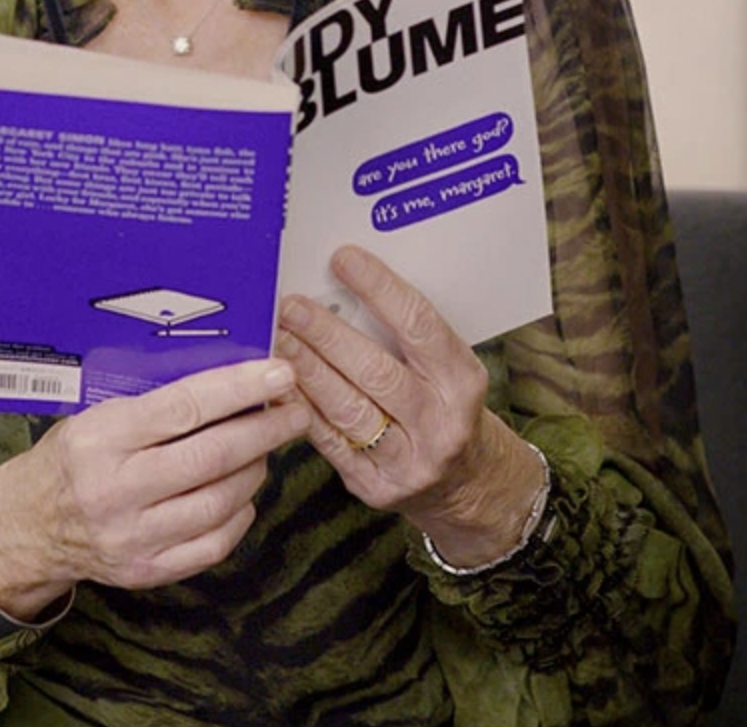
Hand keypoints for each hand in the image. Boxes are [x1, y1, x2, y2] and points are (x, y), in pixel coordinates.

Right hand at [0, 357, 307, 618]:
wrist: (30, 525)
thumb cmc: (72, 455)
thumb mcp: (97, 413)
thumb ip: (155, 402)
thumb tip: (230, 380)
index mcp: (102, 438)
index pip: (185, 407)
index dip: (240, 389)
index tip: (279, 373)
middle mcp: (117, 490)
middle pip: (212, 456)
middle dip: (265, 430)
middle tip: (295, 410)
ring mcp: (133, 537)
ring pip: (220, 501)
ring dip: (256, 469)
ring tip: (266, 448)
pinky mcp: (147, 571)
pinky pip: (213, 543)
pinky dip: (239, 514)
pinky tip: (243, 491)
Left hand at [276, 245, 544, 569]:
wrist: (468, 484)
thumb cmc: (444, 405)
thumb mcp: (446, 368)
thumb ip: (404, 336)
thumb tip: (340, 286)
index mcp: (462, 382)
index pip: (419, 326)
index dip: (379, 288)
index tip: (342, 259)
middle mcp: (439, 424)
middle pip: (376, 371)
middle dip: (327, 334)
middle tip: (291, 304)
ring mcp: (409, 463)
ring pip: (348, 409)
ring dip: (307, 369)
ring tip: (278, 336)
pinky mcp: (376, 488)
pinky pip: (330, 443)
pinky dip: (301, 408)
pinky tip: (278, 382)